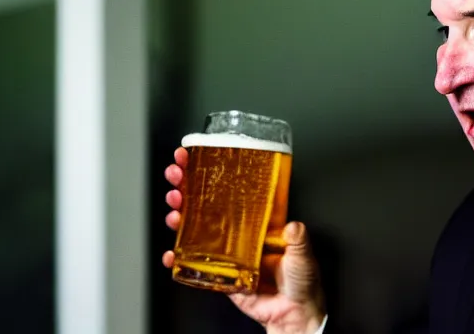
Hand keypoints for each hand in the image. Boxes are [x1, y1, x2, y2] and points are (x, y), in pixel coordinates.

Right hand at [162, 147, 326, 333]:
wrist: (293, 316)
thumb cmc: (301, 282)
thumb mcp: (302, 255)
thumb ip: (298, 240)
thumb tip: (292, 225)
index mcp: (257, 222)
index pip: (231, 190)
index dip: (212, 173)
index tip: (198, 157)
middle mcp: (238, 233)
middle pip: (205, 203)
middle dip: (187, 186)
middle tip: (177, 174)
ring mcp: (225, 252)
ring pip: (194, 227)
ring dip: (180, 213)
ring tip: (174, 206)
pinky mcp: (218, 274)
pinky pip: (192, 264)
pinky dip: (177, 257)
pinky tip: (171, 252)